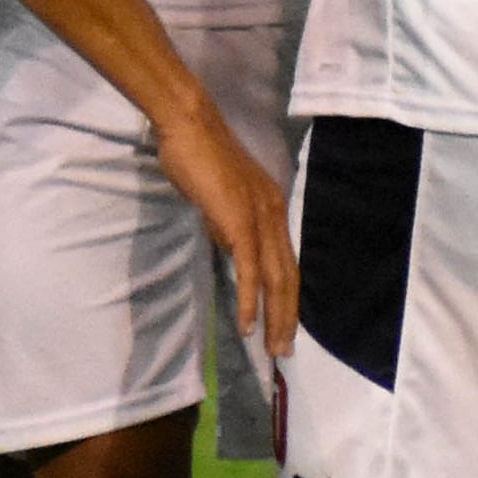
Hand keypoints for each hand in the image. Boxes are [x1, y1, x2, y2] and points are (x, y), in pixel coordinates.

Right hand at [151, 94, 297, 353]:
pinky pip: (249, 270)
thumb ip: (228, 225)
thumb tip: (230, 249)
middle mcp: (275, 215)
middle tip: (283, 352)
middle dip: (287, 318)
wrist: (190, 126)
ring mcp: (260, 218)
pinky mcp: (240, 222)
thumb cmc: (198, 157)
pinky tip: (248, 326)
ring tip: (271, 348)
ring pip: (275, 279)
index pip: (286, 264)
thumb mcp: (219, 199)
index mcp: (273, 209)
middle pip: (288, 277)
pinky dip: (250, 301)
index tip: (283, 328)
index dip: (287, 299)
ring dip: (274, 318)